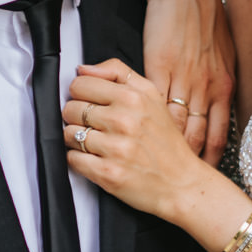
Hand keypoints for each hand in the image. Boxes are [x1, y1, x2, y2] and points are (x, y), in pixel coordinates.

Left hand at [64, 60, 214, 223]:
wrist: (183, 183)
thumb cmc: (166, 141)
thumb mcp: (152, 95)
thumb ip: (118, 73)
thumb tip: (83, 68)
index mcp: (133, 98)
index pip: (80, 85)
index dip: (80, 94)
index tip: (88, 102)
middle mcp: (123, 121)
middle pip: (70, 109)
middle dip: (77, 117)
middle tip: (93, 126)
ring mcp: (115, 149)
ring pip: (68, 134)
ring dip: (77, 140)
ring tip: (96, 144)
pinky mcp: (108, 174)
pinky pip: (72, 160)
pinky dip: (79, 160)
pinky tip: (96, 159)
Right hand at [138, 0, 234, 167]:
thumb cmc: (202, 18)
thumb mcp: (223, 53)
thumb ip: (220, 81)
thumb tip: (219, 103)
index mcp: (223, 84)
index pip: (218, 132)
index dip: (211, 158)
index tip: (205, 177)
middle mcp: (206, 85)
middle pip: (197, 136)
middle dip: (190, 162)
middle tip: (181, 185)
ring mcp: (182, 78)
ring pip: (175, 125)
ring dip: (167, 148)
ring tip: (155, 169)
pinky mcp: (158, 68)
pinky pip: (153, 104)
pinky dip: (146, 123)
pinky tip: (136, 138)